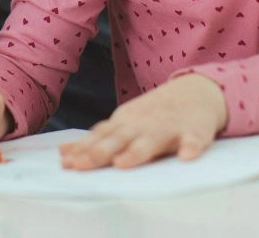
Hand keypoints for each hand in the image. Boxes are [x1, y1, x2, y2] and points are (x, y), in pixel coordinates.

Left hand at [59, 73, 227, 170]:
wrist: (195, 91)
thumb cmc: (153, 115)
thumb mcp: (124, 123)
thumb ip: (99, 139)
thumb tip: (63, 153)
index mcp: (124, 123)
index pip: (100, 138)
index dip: (83, 151)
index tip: (66, 163)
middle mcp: (142, 124)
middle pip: (118, 140)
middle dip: (98, 153)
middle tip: (80, 166)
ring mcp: (168, 127)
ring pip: (151, 142)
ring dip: (136, 152)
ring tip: (122, 163)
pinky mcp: (195, 131)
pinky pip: (194, 140)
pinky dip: (190, 147)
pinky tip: (187, 157)